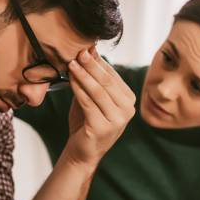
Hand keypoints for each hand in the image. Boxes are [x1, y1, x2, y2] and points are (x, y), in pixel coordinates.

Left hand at [64, 47, 135, 166]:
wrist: (82, 151)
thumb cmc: (86, 121)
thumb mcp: (91, 97)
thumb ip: (92, 78)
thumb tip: (89, 50)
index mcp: (129, 100)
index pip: (113, 76)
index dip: (98, 61)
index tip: (85, 48)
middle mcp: (128, 110)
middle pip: (107, 82)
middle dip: (92, 65)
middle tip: (79, 52)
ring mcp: (117, 120)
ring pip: (98, 91)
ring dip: (83, 75)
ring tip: (71, 63)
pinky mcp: (103, 128)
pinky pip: (88, 103)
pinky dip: (78, 89)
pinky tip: (70, 79)